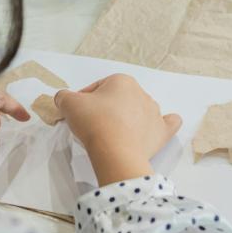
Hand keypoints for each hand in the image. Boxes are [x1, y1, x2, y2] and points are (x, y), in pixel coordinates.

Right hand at [55, 74, 181, 185]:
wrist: (115, 151)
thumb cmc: (94, 122)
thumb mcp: (68, 103)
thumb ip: (63, 96)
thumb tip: (64, 99)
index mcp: (122, 81)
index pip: (97, 88)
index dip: (83, 101)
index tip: (76, 115)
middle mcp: (141, 93)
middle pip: (117, 100)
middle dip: (105, 110)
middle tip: (92, 126)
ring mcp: (154, 112)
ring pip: (138, 111)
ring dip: (127, 118)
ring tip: (113, 134)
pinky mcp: (162, 132)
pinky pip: (168, 123)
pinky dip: (165, 124)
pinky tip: (162, 125)